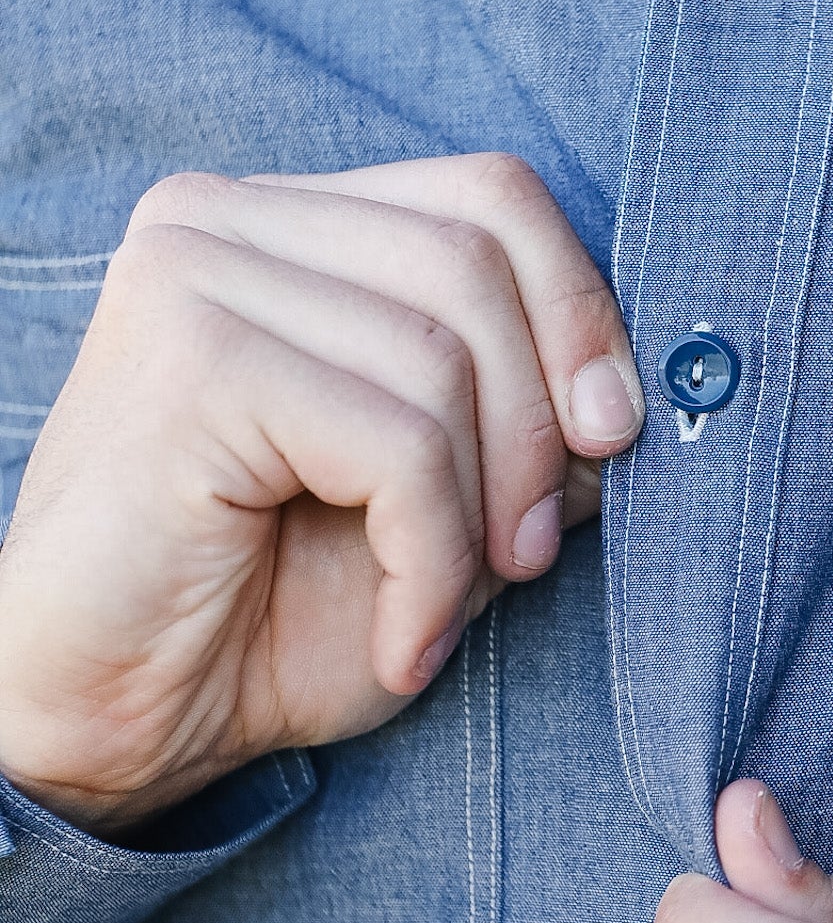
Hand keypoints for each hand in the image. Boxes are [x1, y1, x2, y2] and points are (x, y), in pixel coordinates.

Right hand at [0, 154, 642, 830]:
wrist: (109, 726)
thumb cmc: (264, 612)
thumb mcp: (442, 502)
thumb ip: (530, 422)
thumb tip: (632, 393)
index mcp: (286, 222)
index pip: (489, 195)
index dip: (579, 310)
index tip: (614, 437)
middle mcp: (226, 216)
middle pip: (479, 258)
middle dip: (541, 427)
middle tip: (527, 554)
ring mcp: (194, 272)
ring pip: (445, 356)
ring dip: (482, 516)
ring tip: (442, 609)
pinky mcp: (190, 358)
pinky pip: (398, 443)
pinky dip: (431, 562)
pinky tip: (402, 636)